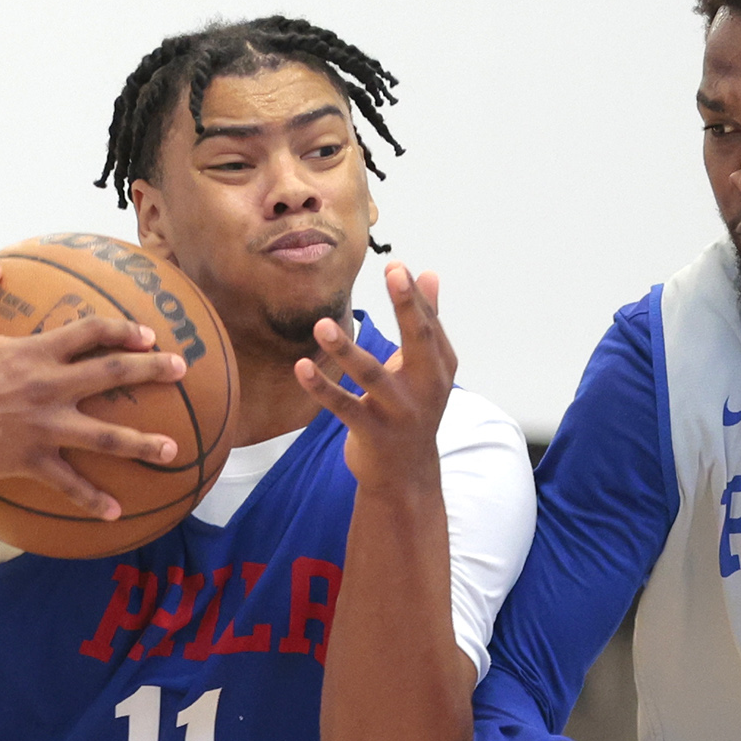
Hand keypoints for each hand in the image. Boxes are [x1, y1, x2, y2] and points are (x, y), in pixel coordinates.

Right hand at [0, 265, 192, 523]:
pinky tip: (116, 513)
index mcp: (34, 352)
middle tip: (183, 369)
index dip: (123, 330)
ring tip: (172, 450)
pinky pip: (70, 483)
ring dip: (142, 443)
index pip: (91, 332)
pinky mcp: (29, 460)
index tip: (148, 335)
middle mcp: (47, 386)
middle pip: (112, 374)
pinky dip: (94, 499)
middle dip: (153, 370)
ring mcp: (42, 425)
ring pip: (104, 434)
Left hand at [296, 263, 453, 490]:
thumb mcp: (426, 369)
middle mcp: (426, 388)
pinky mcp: (372, 434)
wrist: (406, 475)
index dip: (414, 295)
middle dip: (406, 306)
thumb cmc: (414, 410)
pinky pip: (343, 407)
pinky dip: (321, 388)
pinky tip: (301, 367)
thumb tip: (431, 274)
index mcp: (440, 367)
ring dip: (345, 350)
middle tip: (393, 272)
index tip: (396, 265)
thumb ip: (428, 322)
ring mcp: (399, 413)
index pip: (428, 325)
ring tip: (320, 325)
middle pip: (417, 341)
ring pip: (371, 375)